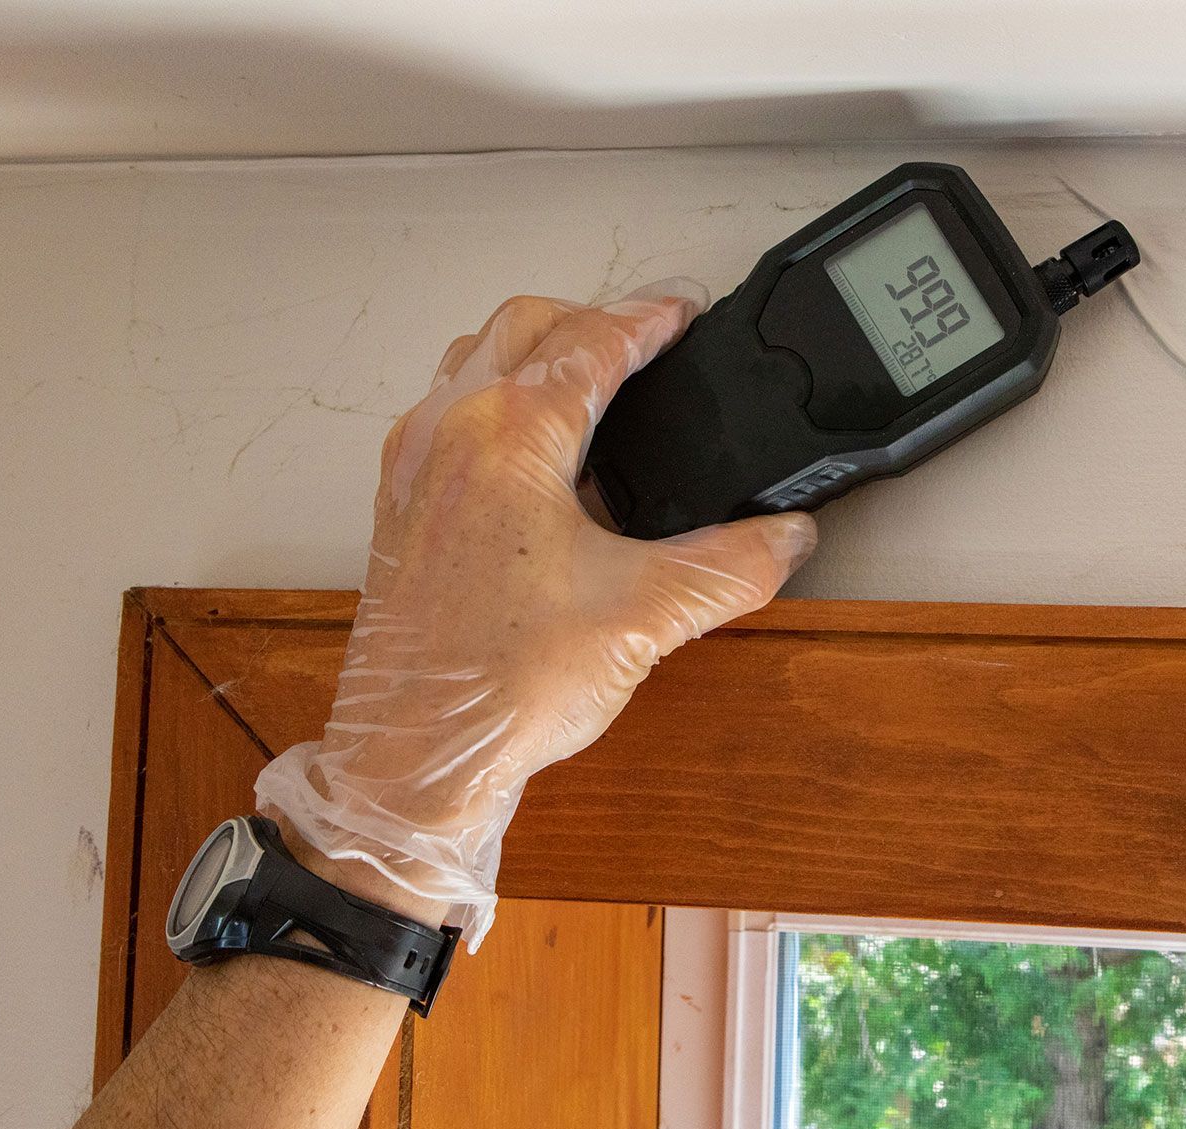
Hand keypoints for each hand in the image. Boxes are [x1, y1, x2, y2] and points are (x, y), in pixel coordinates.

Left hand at [256, 280, 816, 945]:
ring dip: (535, 353)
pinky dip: (496, 400)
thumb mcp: (645, 618)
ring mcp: (414, 468)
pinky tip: (538, 458)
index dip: (650, 319)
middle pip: (523, 326)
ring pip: (473, 359)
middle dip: (591, 320)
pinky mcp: (400, 509)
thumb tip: (786, 538)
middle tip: (647, 338)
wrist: (415, 759)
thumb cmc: (500, 686)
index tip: (683, 312)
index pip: (592, 341)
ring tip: (594, 384)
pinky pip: (447, 412)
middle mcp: (448, 434)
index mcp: (507, 436)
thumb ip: (731, 566)